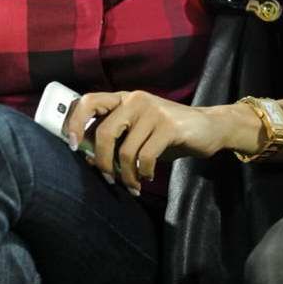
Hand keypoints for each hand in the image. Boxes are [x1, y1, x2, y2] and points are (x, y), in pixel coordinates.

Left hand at [65, 90, 223, 193]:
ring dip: (126, 175)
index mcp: (122, 99)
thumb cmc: (166, 133)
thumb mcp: (138, 133)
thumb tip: (89, 157)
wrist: (210, 127)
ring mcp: (153, 111)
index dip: (74, 122)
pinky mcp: (170, 126)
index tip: (73, 146)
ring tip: (132, 184)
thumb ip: (115, 140)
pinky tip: (147, 177)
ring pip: (126, 150)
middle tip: (108, 178)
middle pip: (104, 131)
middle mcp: (134, 99)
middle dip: (102, 161)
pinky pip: (146, 157)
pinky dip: (143, 173)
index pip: (88, 101)